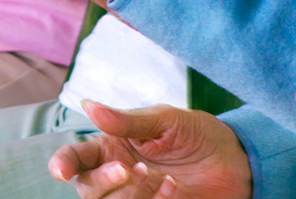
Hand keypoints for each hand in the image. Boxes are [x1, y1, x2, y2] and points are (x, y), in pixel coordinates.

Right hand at [49, 101, 251, 198]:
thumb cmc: (196, 133)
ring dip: (129, 195)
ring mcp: (136, 197)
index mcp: (113, 147)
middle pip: (87, 189)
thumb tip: (88, 104)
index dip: (63, 164)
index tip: (61, 171)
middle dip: (103, 181)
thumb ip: (127, 120)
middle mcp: (118, 175)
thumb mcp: (164, 119)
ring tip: (157, 175)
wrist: (234, 160)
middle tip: (129, 168)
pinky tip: (172, 187)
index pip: (78, 158)